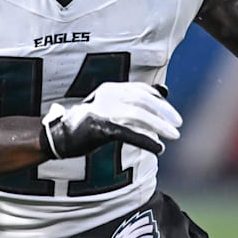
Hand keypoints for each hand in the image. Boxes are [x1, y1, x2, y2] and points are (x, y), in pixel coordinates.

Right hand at [40, 82, 181, 158]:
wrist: (58, 136)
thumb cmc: (87, 124)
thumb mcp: (111, 106)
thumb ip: (134, 100)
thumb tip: (165, 92)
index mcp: (110, 89)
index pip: (141, 90)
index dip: (159, 101)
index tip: (172, 114)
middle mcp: (107, 95)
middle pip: (142, 100)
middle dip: (164, 112)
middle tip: (179, 124)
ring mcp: (102, 110)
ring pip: (137, 115)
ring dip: (159, 126)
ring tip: (174, 136)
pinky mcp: (98, 127)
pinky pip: (127, 132)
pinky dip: (145, 140)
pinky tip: (158, 148)